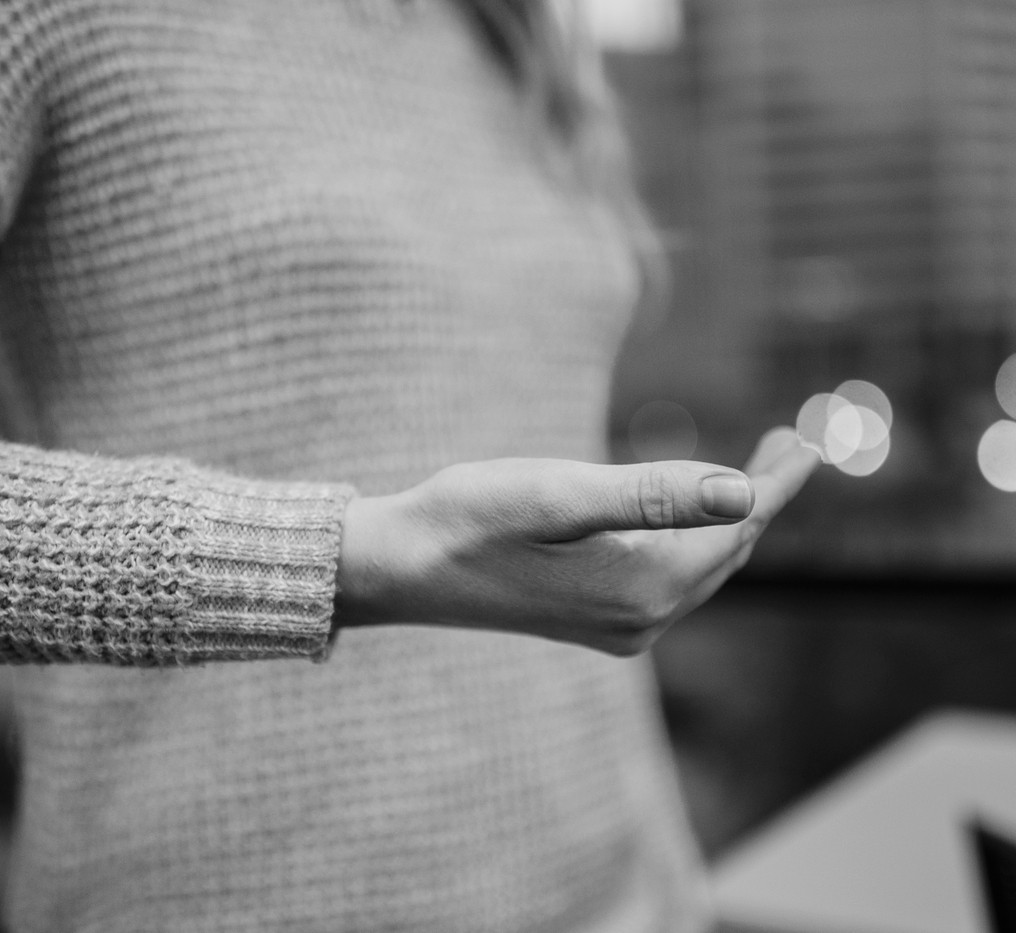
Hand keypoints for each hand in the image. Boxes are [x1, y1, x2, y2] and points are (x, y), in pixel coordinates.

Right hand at [333, 427, 819, 654]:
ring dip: (729, 518)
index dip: (778, 480)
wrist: (400, 568)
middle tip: (791, 439)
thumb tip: (744, 493)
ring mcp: (618, 626)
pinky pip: (669, 578)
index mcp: (641, 588)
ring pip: (700, 566)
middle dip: (762, 497)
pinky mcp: (594, 620)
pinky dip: (693, 540)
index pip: (736, 527)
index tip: (814, 437)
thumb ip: (652, 494)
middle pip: (727, 551)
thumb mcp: (559, 493)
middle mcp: (641, 619)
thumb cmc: (469, 518)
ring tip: (754, 467)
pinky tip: (689, 513)